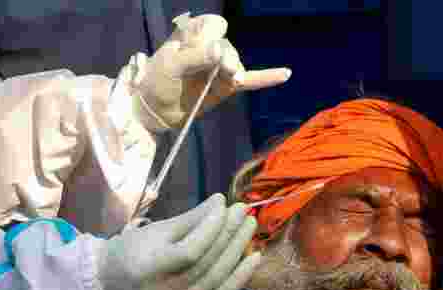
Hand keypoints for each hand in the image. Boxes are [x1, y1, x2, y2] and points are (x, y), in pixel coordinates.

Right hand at [97, 194, 260, 289]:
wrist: (113, 282)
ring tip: (249, 227)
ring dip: (237, 252)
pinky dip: (239, 277)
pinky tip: (253, 257)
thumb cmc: (135, 249)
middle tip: (244, 211)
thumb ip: (190, 219)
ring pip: (216, 280)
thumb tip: (221, 202)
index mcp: (147, 270)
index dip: (210, 228)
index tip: (225, 205)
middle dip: (228, 235)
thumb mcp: (157, 230)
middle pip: (205, 265)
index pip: (188, 251)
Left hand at [134, 12, 290, 132]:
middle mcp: (210, 48)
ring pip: (236, 62)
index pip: (214, 25)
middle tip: (222, 71)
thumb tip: (221, 52)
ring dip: (233, 70)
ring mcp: (220, 67)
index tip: (207, 50)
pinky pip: (251, 79)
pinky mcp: (227, 85)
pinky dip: (267, 77)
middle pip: (228, 45)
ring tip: (228, 79)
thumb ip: (196, 57)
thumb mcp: (171, 66)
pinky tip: (285, 74)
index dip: (213, 35)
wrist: (157, 110)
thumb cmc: (158, 82)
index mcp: (193, 35)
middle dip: (225, 58)